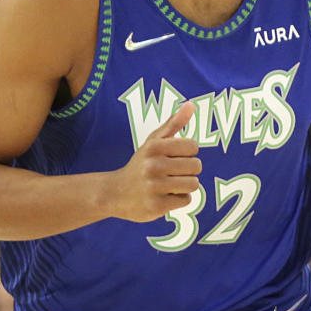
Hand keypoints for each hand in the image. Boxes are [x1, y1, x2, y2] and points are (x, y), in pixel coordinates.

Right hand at [113, 103, 201, 222]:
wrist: (115, 193)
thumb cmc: (141, 164)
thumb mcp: (153, 142)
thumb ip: (174, 123)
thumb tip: (191, 104)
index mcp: (154, 147)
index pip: (193, 146)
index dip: (188, 153)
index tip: (175, 157)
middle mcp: (153, 165)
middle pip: (196, 166)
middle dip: (188, 171)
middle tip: (172, 173)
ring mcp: (154, 187)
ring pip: (193, 184)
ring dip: (186, 185)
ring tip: (170, 185)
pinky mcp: (156, 206)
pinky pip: (186, 200)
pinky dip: (179, 199)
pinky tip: (164, 196)